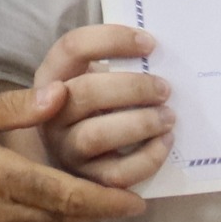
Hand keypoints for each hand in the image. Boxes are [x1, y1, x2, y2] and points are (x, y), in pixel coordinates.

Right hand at [0, 88, 141, 221]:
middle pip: (64, 220)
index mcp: (0, 179)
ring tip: (93, 206)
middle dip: (97, 212)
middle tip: (124, 201)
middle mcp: (0, 216)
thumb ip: (10, 108)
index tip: (136, 204)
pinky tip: (46, 214)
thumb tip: (60, 96)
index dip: (107, 203)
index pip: (69, 196)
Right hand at [31, 22, 173, 189]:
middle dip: (132, 87)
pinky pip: (116, 174)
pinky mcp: (87, 182)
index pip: (73, 47)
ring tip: (168, 116)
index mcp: (52, 78)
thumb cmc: (93, 108)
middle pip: (86, 92)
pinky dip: (147, 158)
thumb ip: (114, 65)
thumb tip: (161, 55)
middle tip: (164, 88)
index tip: (150, 44)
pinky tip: (166, 142)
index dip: (112, 40)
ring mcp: (66, 150)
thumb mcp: (91, 79)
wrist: (68, 160)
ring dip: (140, 123)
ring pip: (96, 135)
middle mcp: (52, 115)